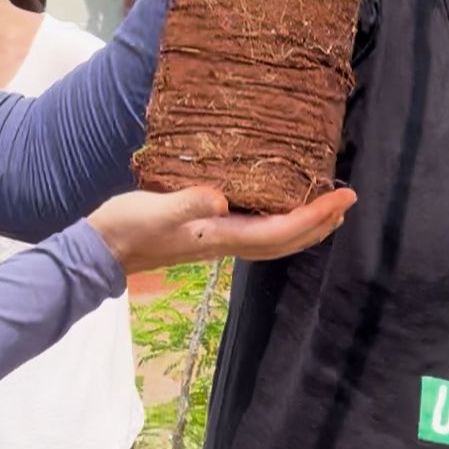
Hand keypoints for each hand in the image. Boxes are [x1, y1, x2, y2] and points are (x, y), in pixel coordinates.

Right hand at [87, 185, 355, 274]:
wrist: (101, 250)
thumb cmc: (126, 227)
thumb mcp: (154, 210)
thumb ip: (186, 204)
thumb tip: (221, 198)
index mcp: (220, 237)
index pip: (280, 232)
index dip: (314, 216)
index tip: (342, 198)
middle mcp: (225, 242)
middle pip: (285, 240)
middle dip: (320, 222)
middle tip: (347, 199)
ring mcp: (216, 239)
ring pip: (273, 237)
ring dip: (303, 223)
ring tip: (325, 206)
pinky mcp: (206, 231)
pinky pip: (255, 228)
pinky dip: (278, 218)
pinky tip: (277, 204)